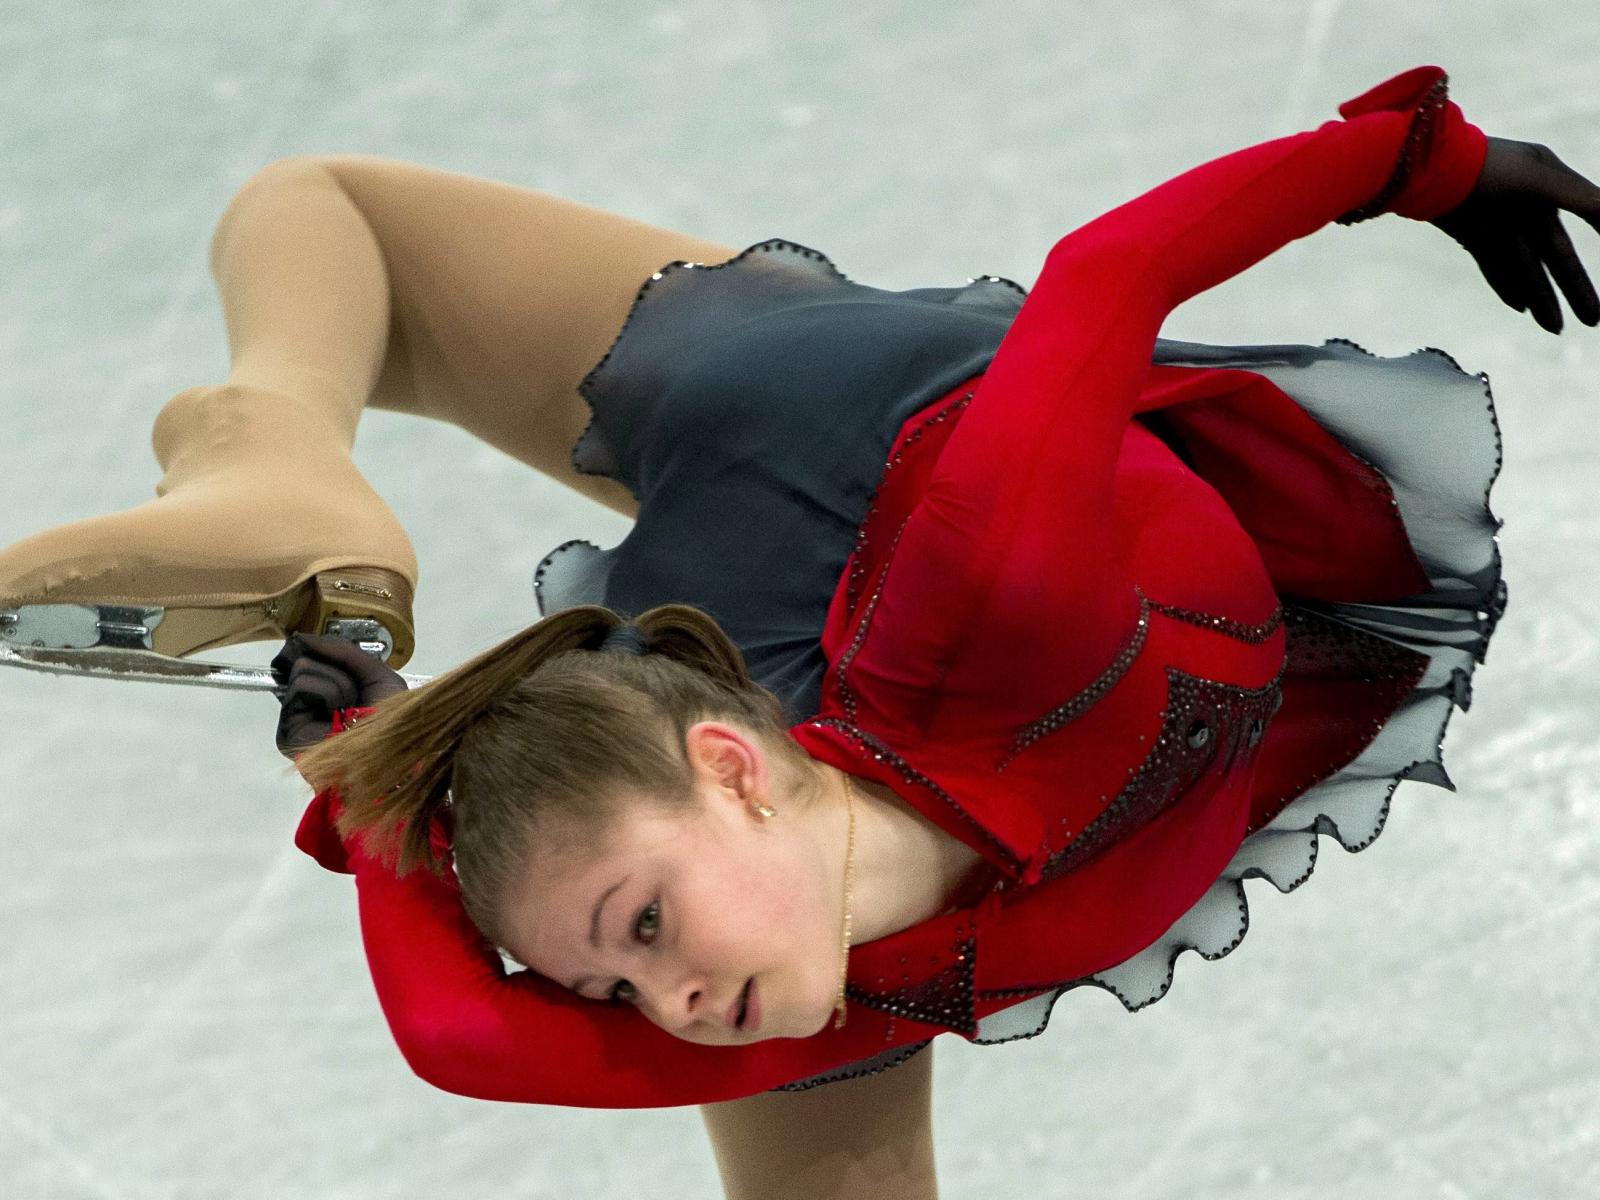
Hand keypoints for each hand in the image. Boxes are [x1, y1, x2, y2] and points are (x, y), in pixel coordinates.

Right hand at [270, 633, 407, 757]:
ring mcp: (298, 715)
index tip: (340, 657)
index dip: (324, 648)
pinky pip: (301, 686)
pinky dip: (327, 695)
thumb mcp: (378, 676)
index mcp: (334, 689)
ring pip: (305, 668)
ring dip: (338, 686)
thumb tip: (302, 638)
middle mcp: (312, 701)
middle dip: (340, 671)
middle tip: (354, 697)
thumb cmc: (391, 721)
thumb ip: (344, 652)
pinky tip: (335, 718)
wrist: (391, 754)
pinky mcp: (287, 729)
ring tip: (348, 711)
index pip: (313, 653)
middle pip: (308, 655)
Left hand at [1432, 136, 1599, 332]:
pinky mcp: (1471, 235)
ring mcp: (1498, 219)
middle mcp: (1527, 200)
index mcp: (1548, 179)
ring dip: (1542, 297)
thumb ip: (1580, 198)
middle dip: (1575, 287)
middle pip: (1556, 253)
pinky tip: (1522, 308)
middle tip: (1592, 320)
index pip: (1586, 212)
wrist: (1424, 168)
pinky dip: (1506, 285)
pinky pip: (1494, 266)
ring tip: (1556, 328)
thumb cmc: (1484, 166)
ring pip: (1525, 266)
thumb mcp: (1537, 179)